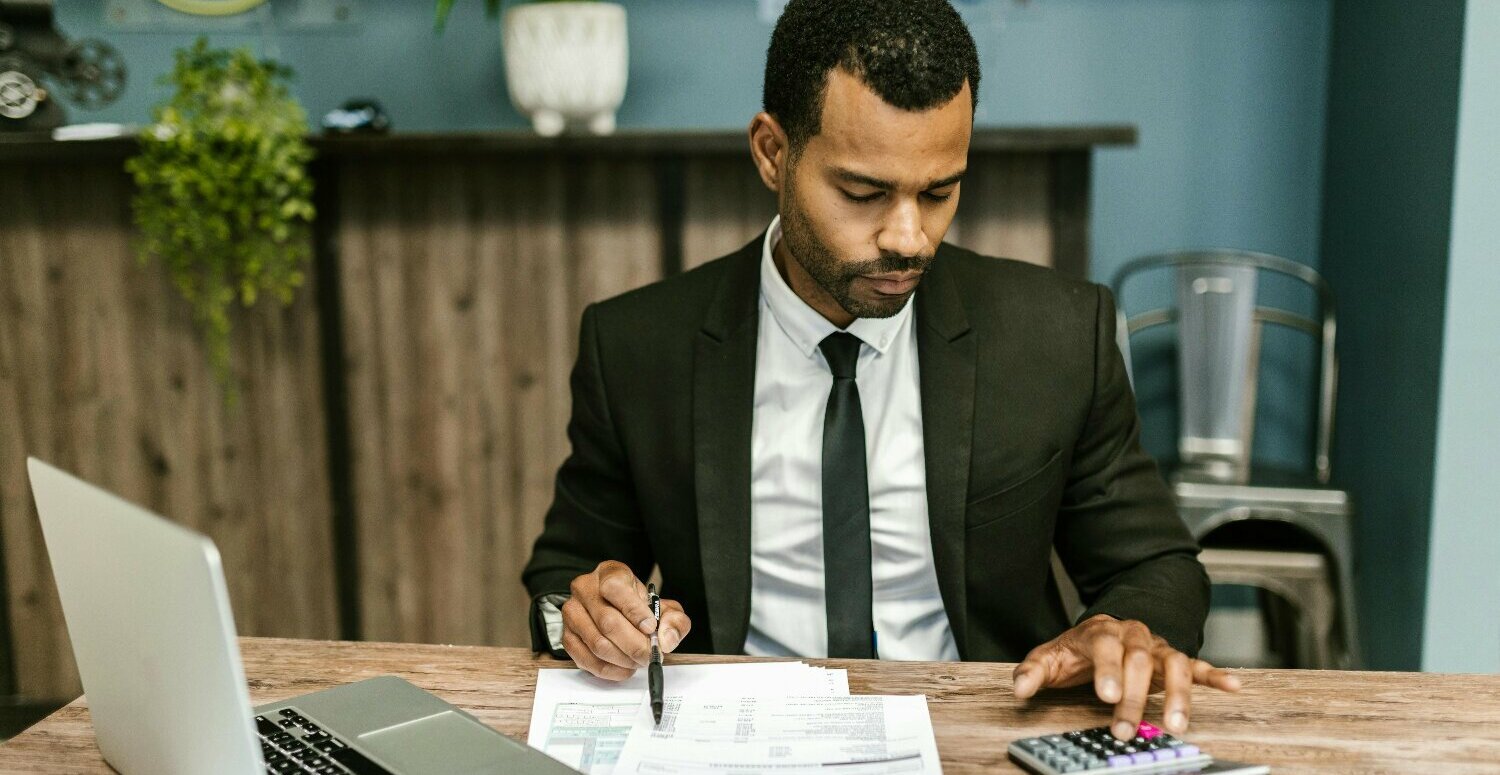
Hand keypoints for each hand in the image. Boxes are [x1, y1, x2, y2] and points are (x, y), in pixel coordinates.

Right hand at [561, 561, 691, 680]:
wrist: (618, 612)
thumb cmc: (639, 608)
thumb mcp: (664, 607)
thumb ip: (673, 620)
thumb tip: (666, 639)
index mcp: (609, 573)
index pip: (615, 588)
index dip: (634, 611)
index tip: (650, 628)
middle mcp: (585, 589)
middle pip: (608, 622)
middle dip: (635, 645)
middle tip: (650, 655)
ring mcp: (572, 613)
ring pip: (597, 644)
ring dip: (624, 659)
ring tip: (639, 661)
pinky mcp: (567, 637)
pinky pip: (587, 660)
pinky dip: (610, 670)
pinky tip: (624, 667)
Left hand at [1012, 614, 1239, 739]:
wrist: (1103, 631)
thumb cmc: (1076, 651)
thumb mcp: (1049, 658)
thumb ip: (1033, 671)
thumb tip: (1020, 688)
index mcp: (1101, 631)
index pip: (1106, 647)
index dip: (1107, 670)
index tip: (1106, 695)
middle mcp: (1133, 635)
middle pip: (1138, 661)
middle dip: (1133, 697)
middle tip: (1124, 728)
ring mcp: (1156, 647)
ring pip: (1173, 665)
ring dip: (1177, 695)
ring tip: (1176, 724)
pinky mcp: (1174, 660)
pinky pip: (1197, 665)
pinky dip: (1214, 675)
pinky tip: (1232, 686)